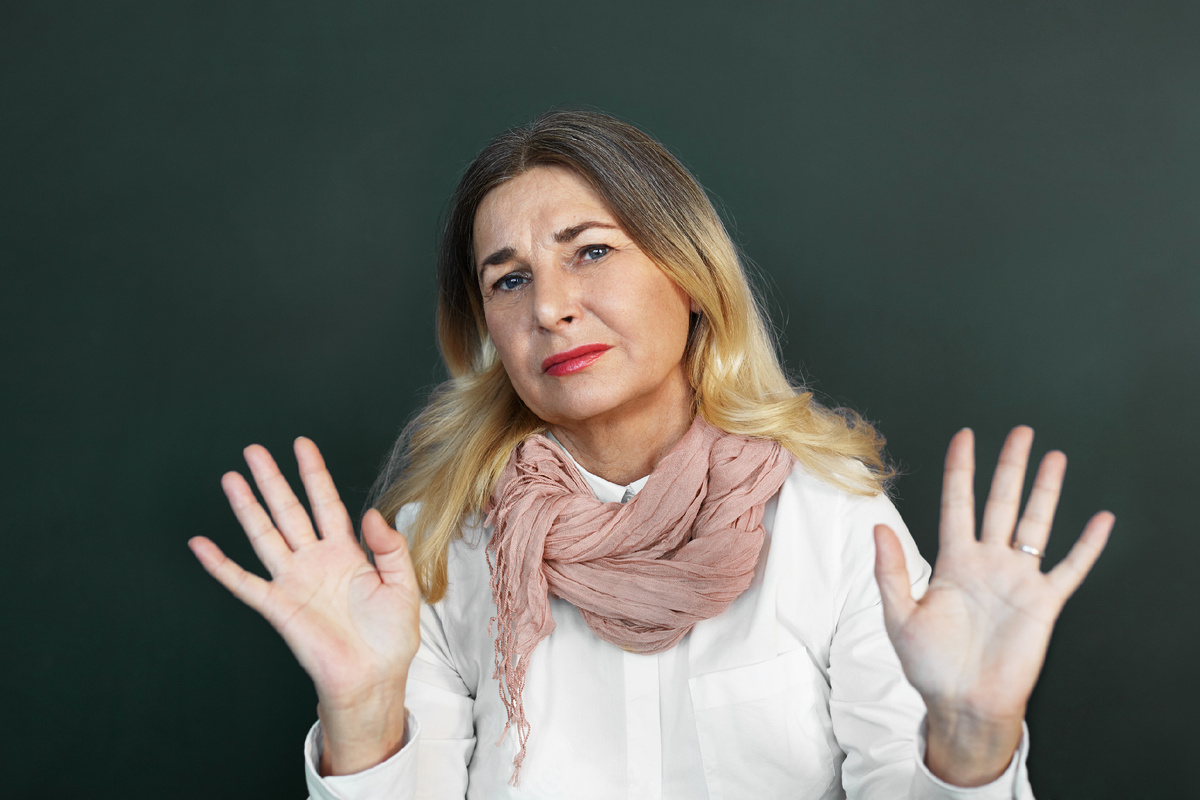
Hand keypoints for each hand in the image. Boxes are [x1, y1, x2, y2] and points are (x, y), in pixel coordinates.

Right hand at [188, 438, 421, 773]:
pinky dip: (220, 565)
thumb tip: (372, 514)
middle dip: (272, 480)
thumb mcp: (403, 585)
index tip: (302, 445)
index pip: (326, 503)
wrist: (373, 677)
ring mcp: (294, 582)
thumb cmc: (390, 637)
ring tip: (231, 479)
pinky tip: (201, 544)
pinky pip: (243, 583)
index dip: (314, 474)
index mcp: (346, 553)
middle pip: (289, 511)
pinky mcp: (279, 607)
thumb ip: (390, 547)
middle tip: (254, 450)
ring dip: (247, 508)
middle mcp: (315, 561)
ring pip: (264, 535)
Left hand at [873, 426, 1112, 785]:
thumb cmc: (929, 664)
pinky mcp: (1043, 603)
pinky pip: (1070, 568)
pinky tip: (1100, 520)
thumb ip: (890, 571)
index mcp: (953, 561)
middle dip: (1010, 467)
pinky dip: (1087, 545)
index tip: (964, 436)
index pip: (957, 503)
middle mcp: (987, 563)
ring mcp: (1017, 580)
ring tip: (1054, 458)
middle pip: (1000, 503)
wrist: (962, 703)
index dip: (961, 470)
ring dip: (1045, 492)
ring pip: (1035, 524)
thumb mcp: (899, 616)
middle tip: (1021, 431)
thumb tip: (877, 527)